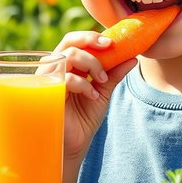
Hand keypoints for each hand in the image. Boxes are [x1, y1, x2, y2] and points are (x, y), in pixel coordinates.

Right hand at [54, 31, 137, 160]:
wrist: (73, 146)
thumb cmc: (84, 119)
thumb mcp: (103, 93)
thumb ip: (114, 75)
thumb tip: (133, 57)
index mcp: (68, 65)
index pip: (76, 40)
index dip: (92, 36)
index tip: (112, 42)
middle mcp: (56, 68)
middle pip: (69, 41)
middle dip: (91, 41)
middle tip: (109, 48)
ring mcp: (49, 79)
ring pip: (69, 56)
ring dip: (91, 63)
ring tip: (102, 80)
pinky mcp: (47, 92)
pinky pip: (66, 77)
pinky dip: (84, 84)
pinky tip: (92, 96)